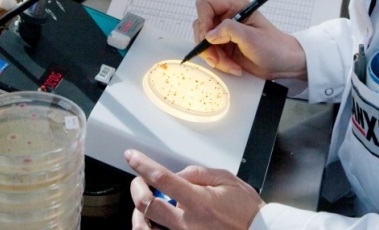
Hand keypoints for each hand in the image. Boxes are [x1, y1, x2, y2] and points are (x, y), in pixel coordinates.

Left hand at [126, 149, 263, 229]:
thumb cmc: (247, 211)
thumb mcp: (227, 180)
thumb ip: (199, 173)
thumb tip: (177, 173)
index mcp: (199, 201)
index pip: (162, 178)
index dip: (142, 165)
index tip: (132, 157)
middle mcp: (188, 223)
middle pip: (146, 204)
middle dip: (136, 188)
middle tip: (138, 181)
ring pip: (145, 229)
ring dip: (137, 214)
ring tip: (141, 205)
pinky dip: (149, 229)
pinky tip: (151, 223)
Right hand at [192, 0, 306, 79]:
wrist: (283, 63)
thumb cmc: (274, 46)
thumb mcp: (252, 37)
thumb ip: (229, 30)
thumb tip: (209, 34)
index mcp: (234, 6)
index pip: (205, 5)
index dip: (203, 20)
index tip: (208, 38)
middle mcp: (227, 16)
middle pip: (200, 26)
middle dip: (207, 46)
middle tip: (217, 59)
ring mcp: (223, 33)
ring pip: (203, 42)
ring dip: (214, 57)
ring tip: (231, 66)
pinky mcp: (223, 46)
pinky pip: (210, 53)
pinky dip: (218, 63)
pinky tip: (233, 67)